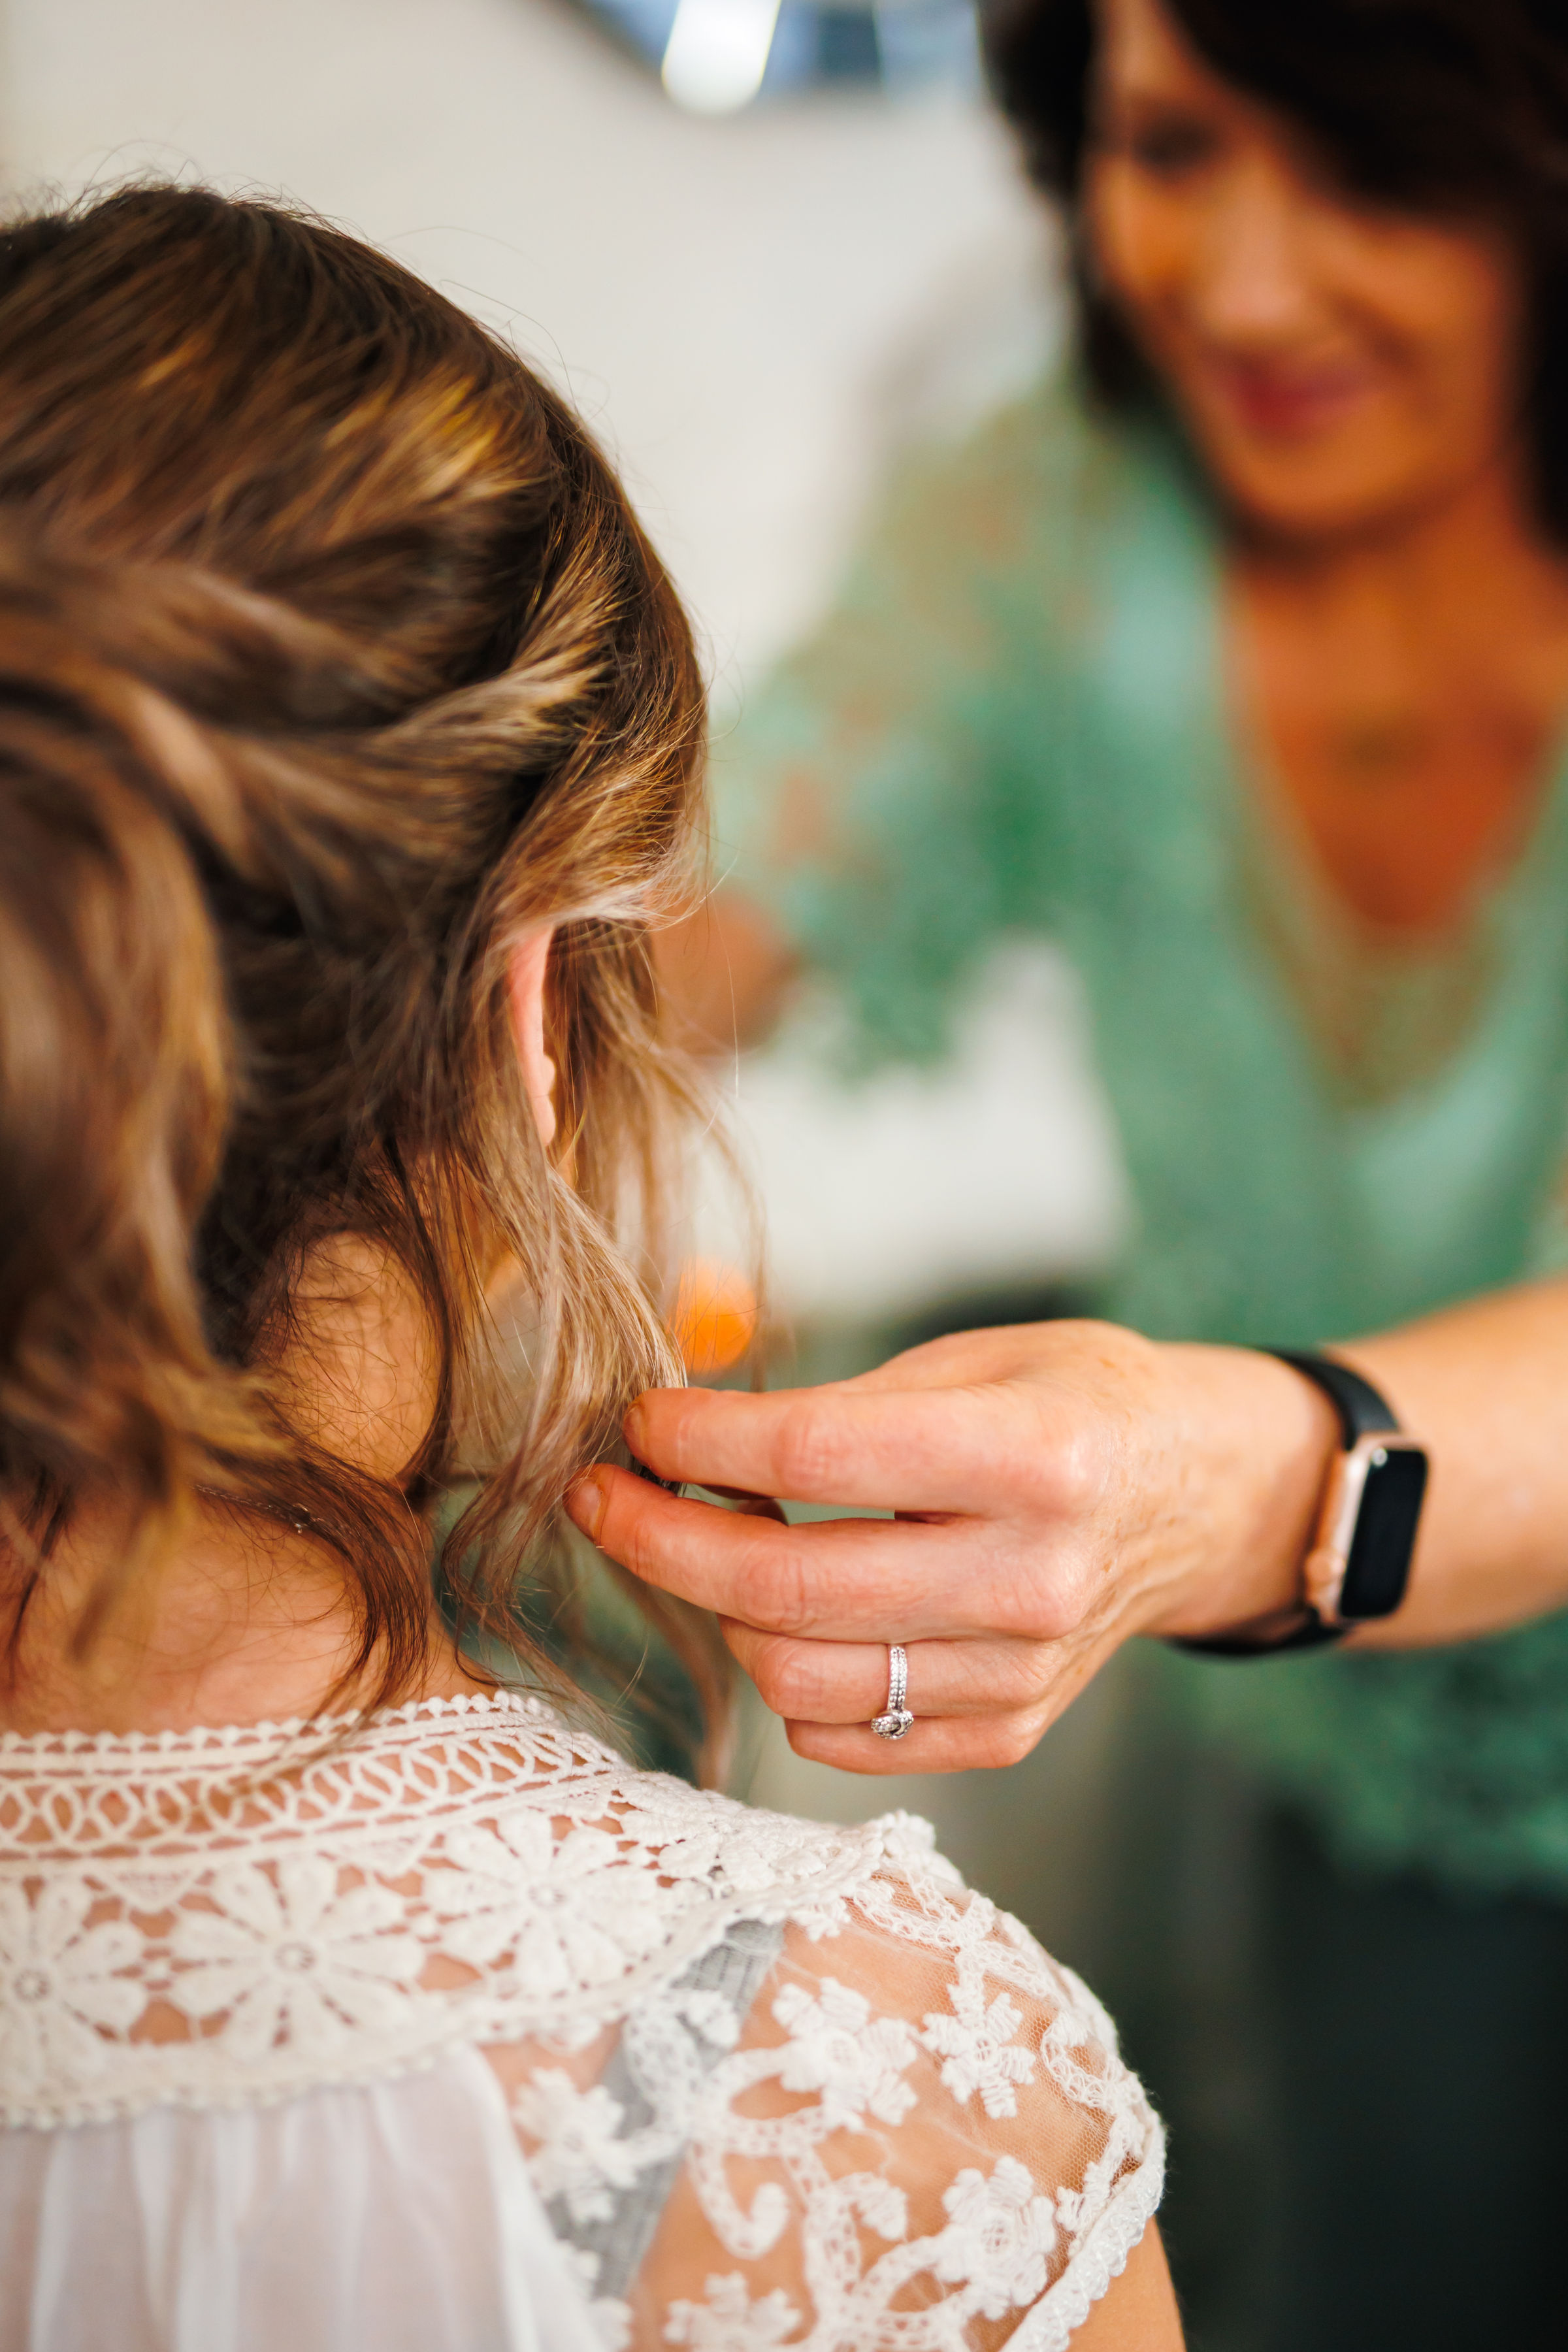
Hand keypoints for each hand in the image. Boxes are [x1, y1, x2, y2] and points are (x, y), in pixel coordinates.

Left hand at [567, 1320, 1337, 1772]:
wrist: (1205, 1496)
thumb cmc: (1081, 1404)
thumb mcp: (979, 1359)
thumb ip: (841, 1406)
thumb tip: (684, 1437)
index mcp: (1035, 1458)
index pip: (812, 1459)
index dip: (697, 1441)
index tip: (638, 1421)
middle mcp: (1032, 1579)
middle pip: (787, 1591)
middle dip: (662, 1540)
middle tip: (606, 1495)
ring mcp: (1022, 1672)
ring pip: (799, 1682)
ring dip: (717, 1613)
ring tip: (702, 1545)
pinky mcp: (1008, 1731)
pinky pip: (845, 1735)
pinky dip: (786, 1680)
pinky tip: (784, 1613)